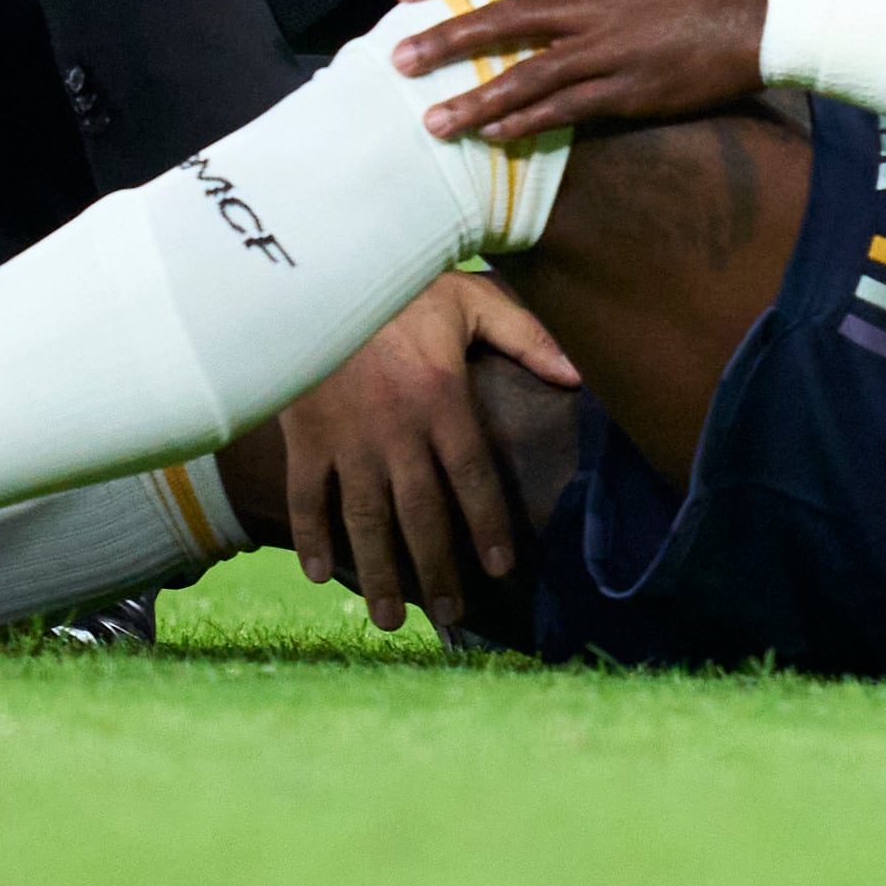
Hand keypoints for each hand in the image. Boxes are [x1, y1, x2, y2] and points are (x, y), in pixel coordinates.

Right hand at [273, 273, 581, 634]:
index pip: (473, 478)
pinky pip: (306, 497)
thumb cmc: (398, 282)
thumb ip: (526, 337)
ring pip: (365, 520)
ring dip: (380, 572)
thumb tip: (579, 375)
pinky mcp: (305, 436)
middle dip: (437, 570)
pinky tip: (321, 575)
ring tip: (390, 620)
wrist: (314, 266)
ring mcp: (347, 438)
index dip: (489, 527)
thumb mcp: (471, 298)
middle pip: (422, 515)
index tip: (501, 569)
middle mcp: (396, 430)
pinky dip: (311, 537)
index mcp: (441, 399)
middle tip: (452, 614)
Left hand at [385, 0, 769, 146]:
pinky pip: (565, 109)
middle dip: (441, 40)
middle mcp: (583, 2)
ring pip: (523, 75)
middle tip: (396, 61)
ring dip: (473, 101)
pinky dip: (526, 125)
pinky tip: (494, 139)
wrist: (754, 13)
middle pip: (496, 19)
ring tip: (431, 122)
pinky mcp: (625, 88)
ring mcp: (603, 47)